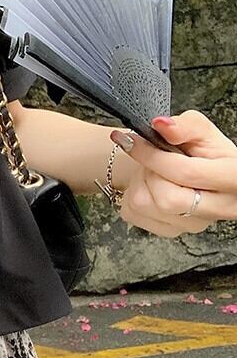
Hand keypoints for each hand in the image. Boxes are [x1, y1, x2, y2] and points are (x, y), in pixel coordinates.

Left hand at [109, 109, 236, 237]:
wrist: (189, 172)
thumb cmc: (199, 151)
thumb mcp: (202, 131)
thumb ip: (186, 126)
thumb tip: (161, 125)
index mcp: (233, 177)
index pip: (187, 173)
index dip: (154, 156)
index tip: (133, 141)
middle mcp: (219, 208)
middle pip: (168, 199)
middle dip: (150, 172)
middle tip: (152, 159)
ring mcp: (195, 224)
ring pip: (147, 206)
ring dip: (139, 182)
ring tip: (153, 172)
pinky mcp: (172, 231)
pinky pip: (135, 215)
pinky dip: (132, 196)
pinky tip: (148, 187)